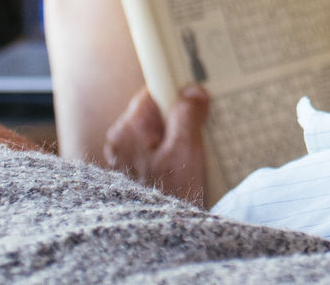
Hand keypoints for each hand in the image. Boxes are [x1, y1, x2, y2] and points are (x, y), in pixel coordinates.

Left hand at [104, 85, 209, 204]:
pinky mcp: (138, 172)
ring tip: (201, 149)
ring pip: (161, 131)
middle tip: (207, 124)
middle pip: (158, 112)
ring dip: (183, 135)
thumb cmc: (168, 197)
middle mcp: (122, 142)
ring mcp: (128, 158)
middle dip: (184, 115)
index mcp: (128, 131)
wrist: (155, 241)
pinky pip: (160, 149)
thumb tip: (193, 91)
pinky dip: (176, 151)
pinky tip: (192, 164)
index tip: (201, 90)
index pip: (154, 92)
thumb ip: (187, 116)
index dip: (178, 89)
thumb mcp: (184, 152)